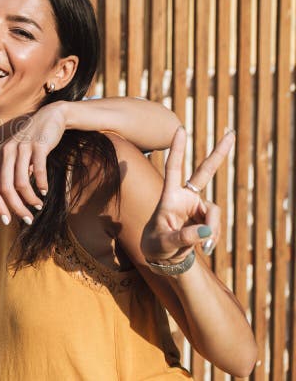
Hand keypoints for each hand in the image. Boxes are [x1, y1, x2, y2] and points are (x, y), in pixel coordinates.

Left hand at [0, 102, 66, 223]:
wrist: (51, 117)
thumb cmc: (33, 141)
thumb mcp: (17, 156)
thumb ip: (12, 173)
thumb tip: (13, 199)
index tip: (7, 221)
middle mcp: (6, 151)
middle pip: (5, 188)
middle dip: (15, 207)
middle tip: (27, 219)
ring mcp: (21, 147)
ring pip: (20, 182)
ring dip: (30, 198)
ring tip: (38, 205)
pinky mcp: (38, 145)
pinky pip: (38, 171)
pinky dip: (41, 184)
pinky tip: (44, 191)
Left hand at [141, 127, 234, 264]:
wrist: (164, 258)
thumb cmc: (157, 246)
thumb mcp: (165, 243)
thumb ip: (183, 238)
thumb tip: (206, 232)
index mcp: (170, 196)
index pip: (173, 169)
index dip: (177, 150)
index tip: (179, 129)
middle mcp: (186, 197)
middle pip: (205, 172)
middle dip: (219, 153)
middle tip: (231, 133)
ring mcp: (198, 207)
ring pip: (214, 213)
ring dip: (213, 230)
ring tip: (206, 247)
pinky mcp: (206, 218)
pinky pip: (216, 226)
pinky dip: (213, 237)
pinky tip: (207, 247)